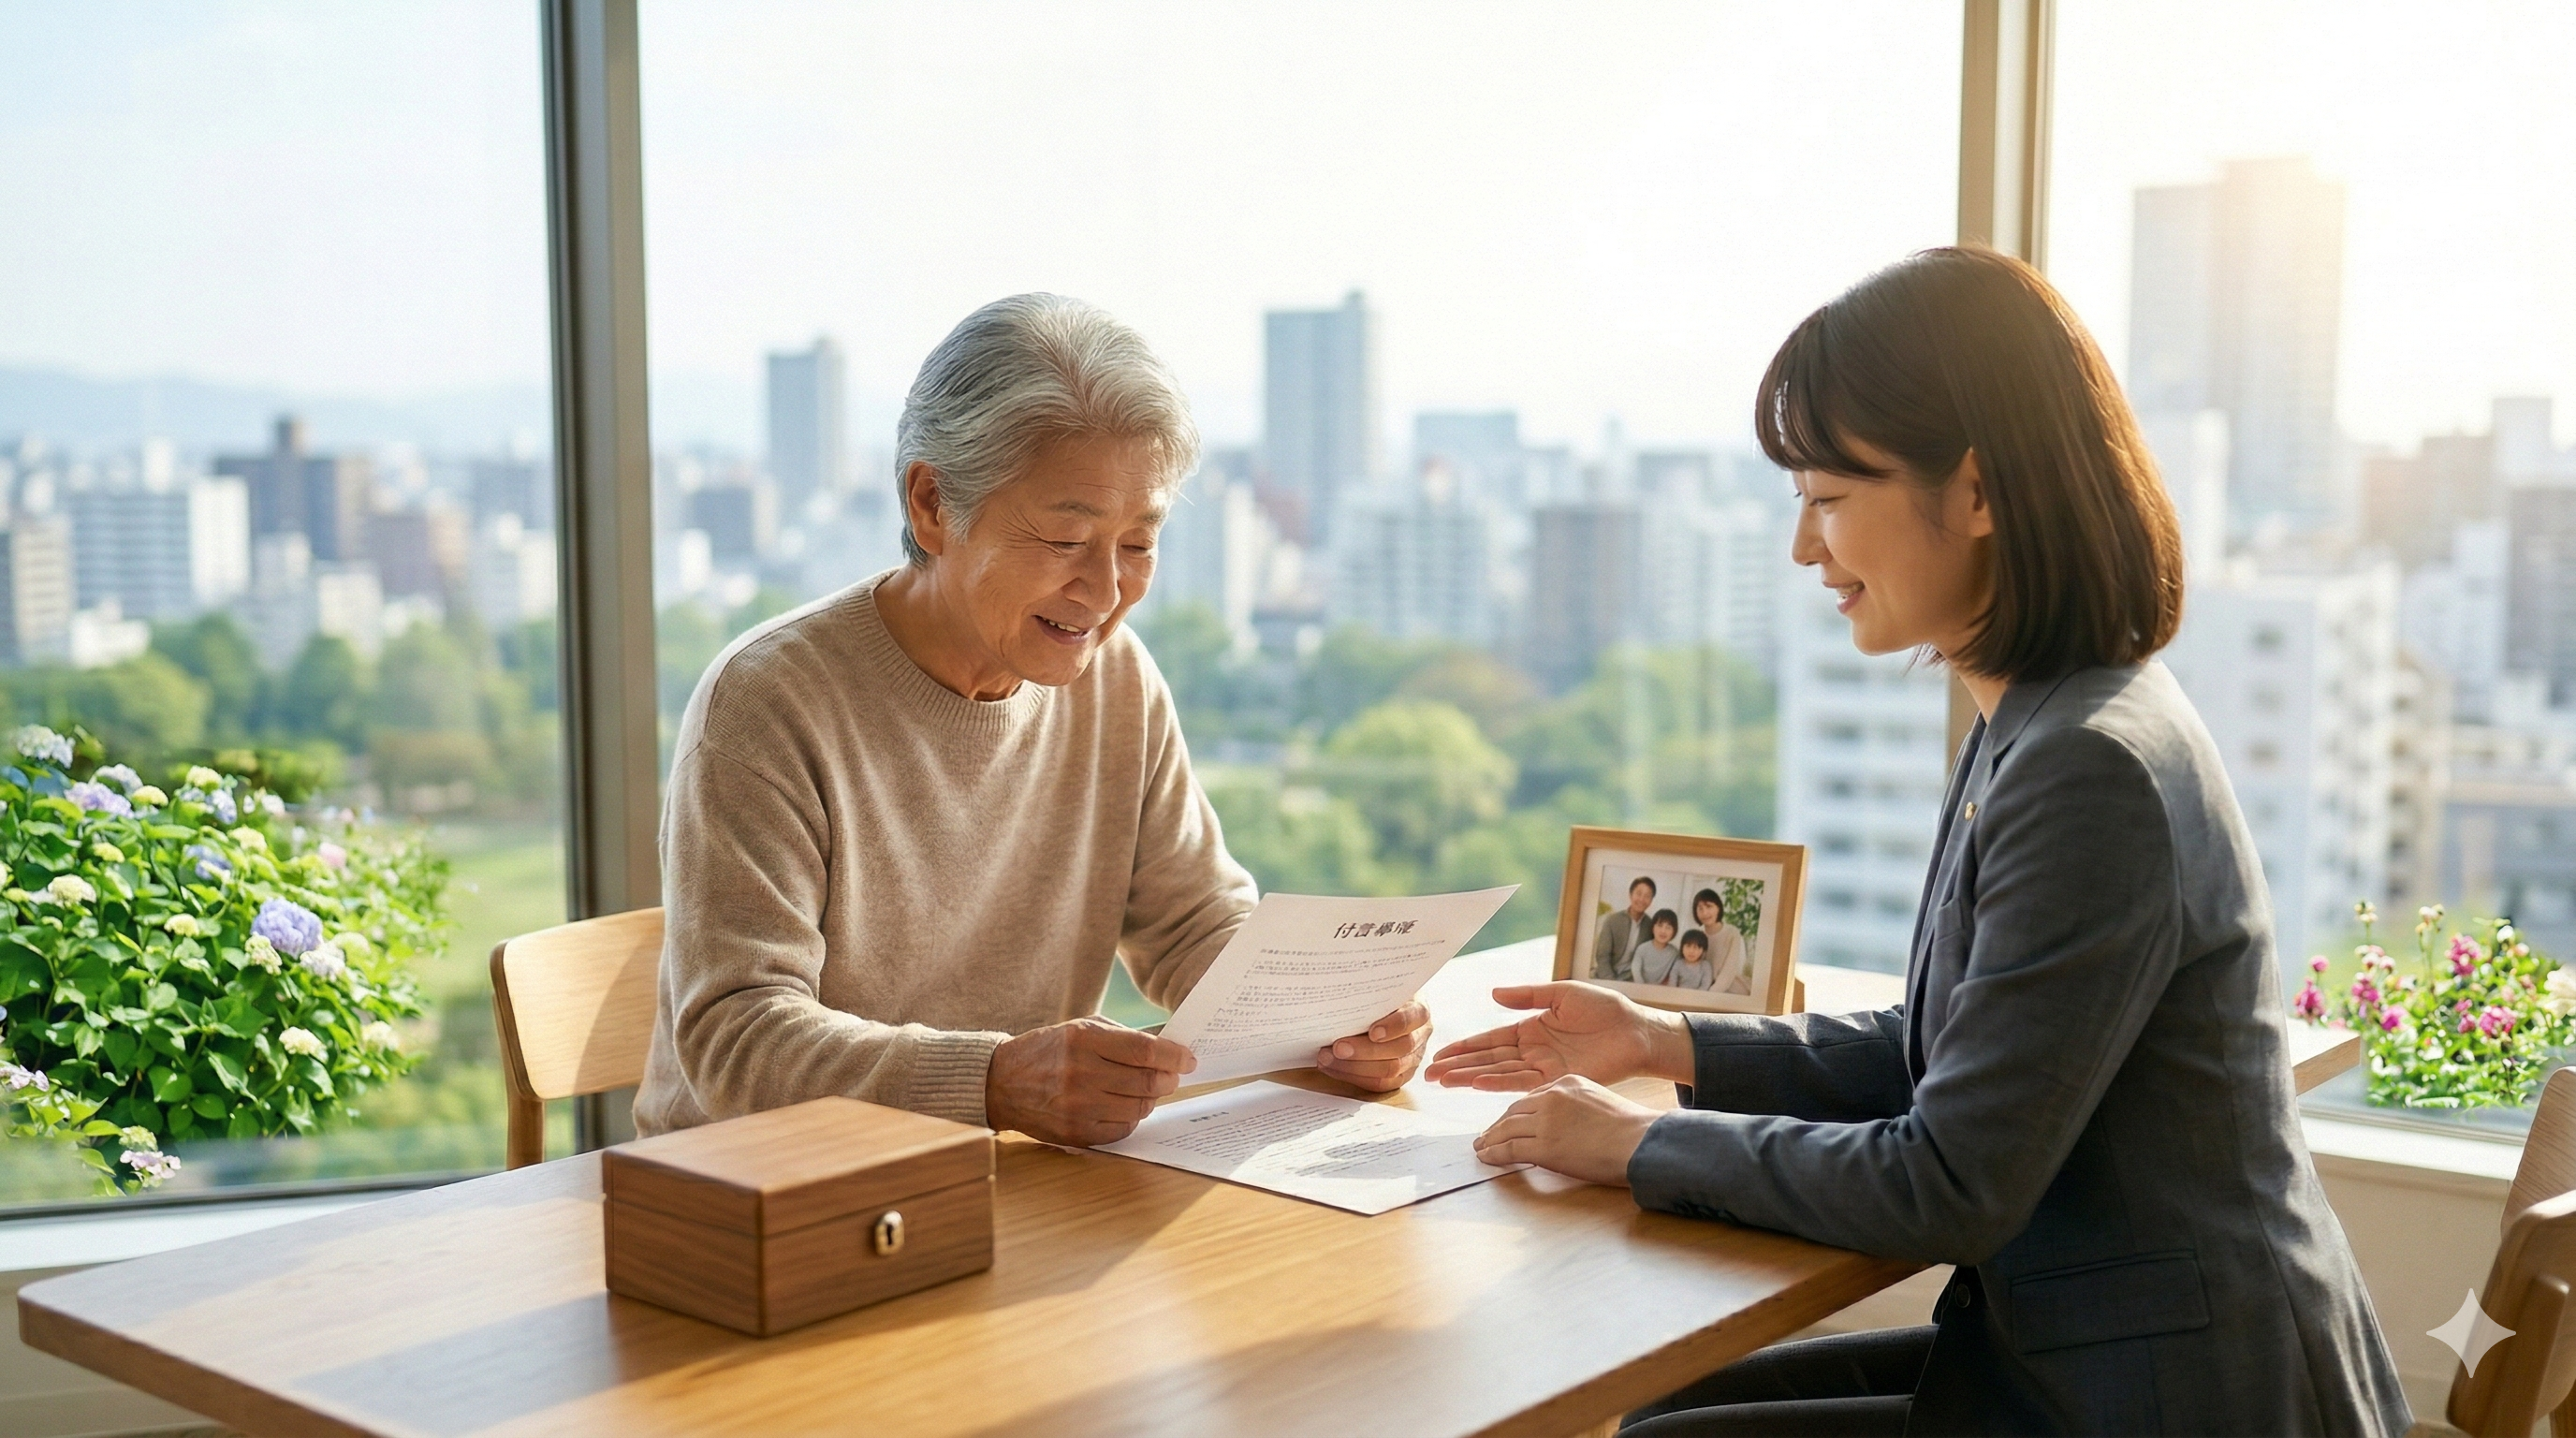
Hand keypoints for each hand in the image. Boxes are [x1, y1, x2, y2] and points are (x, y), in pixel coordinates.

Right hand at [985, 1016, 1195, 1146]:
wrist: (1002, 1082)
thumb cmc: (1050, 1050)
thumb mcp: (1082, 1028)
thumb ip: (1124, 1037)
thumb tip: (1170, 1049)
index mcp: (1083, 1039)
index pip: (1144, 1051)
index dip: (1174, 1056)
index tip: (1188, 1059)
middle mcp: (1080, 1073)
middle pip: (1146, 1082)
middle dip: (1168, 1079)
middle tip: (1172, 1076)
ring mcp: (1077, 1106)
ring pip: (1138, 1108)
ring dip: (1151, 1099)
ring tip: (1147, 1090)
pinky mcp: (1075, 1132)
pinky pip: (1122, 1130)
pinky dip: (1131, 1118)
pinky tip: (1125, 1106)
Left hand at [1316, 1001, 1431, 1091]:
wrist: (1384, 1008)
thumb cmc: (1377, 996)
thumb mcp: (1379, 988)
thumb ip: (1367, 993)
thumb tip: (1337, 995)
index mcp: (1418, 1010)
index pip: (1413, 1019)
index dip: (1394, 1026)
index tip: (1373, 1031)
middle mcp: (1419, 1036)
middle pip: (1399, 1049)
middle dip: (1364, 1051)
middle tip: (1337, 1047)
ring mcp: (1412, 1059)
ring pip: (1388, 1071)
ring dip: (1353, 1067)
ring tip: (1326, 1058)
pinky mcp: (1399, 1076)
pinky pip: (1379, 1084)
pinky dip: (1353, 1076)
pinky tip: (1332, 1067)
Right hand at [1424, 981, 1691, 1090]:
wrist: (1638, 1031)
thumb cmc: (1606, 1010)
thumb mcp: (1563, 993)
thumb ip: (1528, 995)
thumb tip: (1492, 993)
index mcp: (1531, 1029)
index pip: (1489, 1040)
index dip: (1464, 1047)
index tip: (1439, 1054)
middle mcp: (1532, 1051)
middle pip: (1488, 1060)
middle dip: (1458, 1066)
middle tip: (1429, 1074)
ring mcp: (1543, 1067)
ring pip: (1499, 1073)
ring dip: (1471, 1077)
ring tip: (1444, 1080)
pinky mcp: (1557, 1079)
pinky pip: (1523, 1082)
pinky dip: (1499, 1083)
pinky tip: (1478, 1083)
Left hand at [1472, 1076, 1660, 1185]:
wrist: (1640, 1141)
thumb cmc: (1633, 1129)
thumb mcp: (1601, 1103)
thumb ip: (1579, 1109)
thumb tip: (1571, 1128)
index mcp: (1567, 1082)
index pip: (1533, 1095)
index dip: (1518, 1111)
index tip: (1510, 1119)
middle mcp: (1551, 1097)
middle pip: (1515, 1109)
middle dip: (1499, 1123)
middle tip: (1489, 1133)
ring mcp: (1545, 1121)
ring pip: (1506, 1127)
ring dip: (1490, 1138)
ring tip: (1482, 1146)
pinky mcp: (1542, 1146)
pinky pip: (1508, 1148)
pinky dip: (1493, 1153)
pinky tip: (1486, 1157)